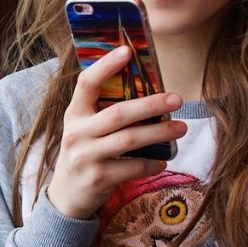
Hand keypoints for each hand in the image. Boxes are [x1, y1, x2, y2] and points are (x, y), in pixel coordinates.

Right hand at [47, 46, 186, 218]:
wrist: (67, 195)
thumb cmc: (84, 152)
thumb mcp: (85, 128)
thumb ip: (103, 111)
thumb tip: (146, 89)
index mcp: (74, 114)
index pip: (86, 84)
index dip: (106, 66)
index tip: (128, 51)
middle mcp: (77, 133)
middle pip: (118, 114)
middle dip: (151, 104)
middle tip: (176, 98)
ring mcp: (86, 157)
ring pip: (129, 140)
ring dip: (160, 132)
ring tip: (181, 128)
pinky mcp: (98, 178)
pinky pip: (133, 167)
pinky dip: (152, 163)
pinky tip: (163, 160)